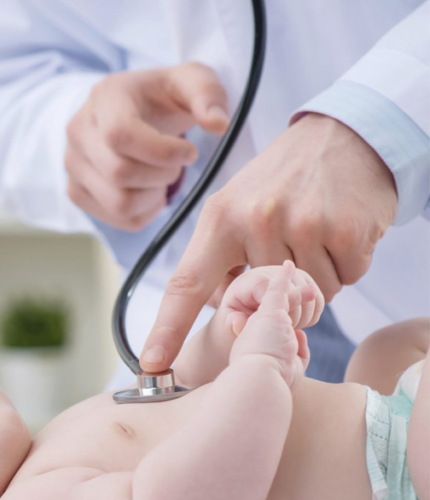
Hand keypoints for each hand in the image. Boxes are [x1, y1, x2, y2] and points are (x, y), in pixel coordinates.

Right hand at [65, 62, 229, 230]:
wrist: (134, 109)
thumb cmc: (164, 96)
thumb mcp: (192, 81)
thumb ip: (209, 95)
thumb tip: (218, 124)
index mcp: (104, 97)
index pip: (120, 134)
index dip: (161, 152)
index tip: (190, 151)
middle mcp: (78, 130)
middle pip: (120, 173)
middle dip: (163, 174)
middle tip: (178, 163)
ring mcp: (72, 164)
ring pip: (118, 202)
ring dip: (154, 197)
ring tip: (163, 176)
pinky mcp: (76, 191)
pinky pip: (116, 218)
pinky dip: (144, 212)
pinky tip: (152, 190)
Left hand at [141, 113, 395, 372]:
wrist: (344, 135)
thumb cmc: (281, 181)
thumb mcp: (234, 207)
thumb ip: (222, 260)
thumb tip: (229, 316)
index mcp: (219, 219)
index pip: (186, 284)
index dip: (167, 328)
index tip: (152, 364)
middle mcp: (256, 220)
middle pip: (263, 301)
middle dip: (276, 291)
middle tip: (287, 247)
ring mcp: (303, 224)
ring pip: (309, 297)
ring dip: (315, 277)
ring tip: (314, 233)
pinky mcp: (346, 230)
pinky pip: (346, 280)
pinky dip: (346, 264)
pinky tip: (339, 230)